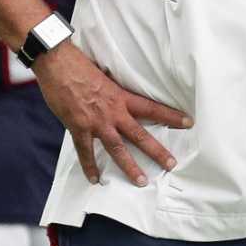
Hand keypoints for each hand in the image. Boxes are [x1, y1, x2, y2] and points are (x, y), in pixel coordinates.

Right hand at [32, 43, 191, 187]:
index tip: (188, 123)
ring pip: (117, 149)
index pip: (151, 108)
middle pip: (139, 134)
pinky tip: (95, 179)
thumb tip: (117, 100)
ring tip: (141, 181)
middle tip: (171, 164)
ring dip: (130, 166)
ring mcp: (96, 122)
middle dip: (156, 151)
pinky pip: (85, 152)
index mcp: (121, 97)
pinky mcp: (78, 127)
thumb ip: (112, 93)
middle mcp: (112, 112)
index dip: (170, 116)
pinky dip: (90, 167)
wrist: (58, 64)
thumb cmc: (79, 65)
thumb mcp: (104, 77)